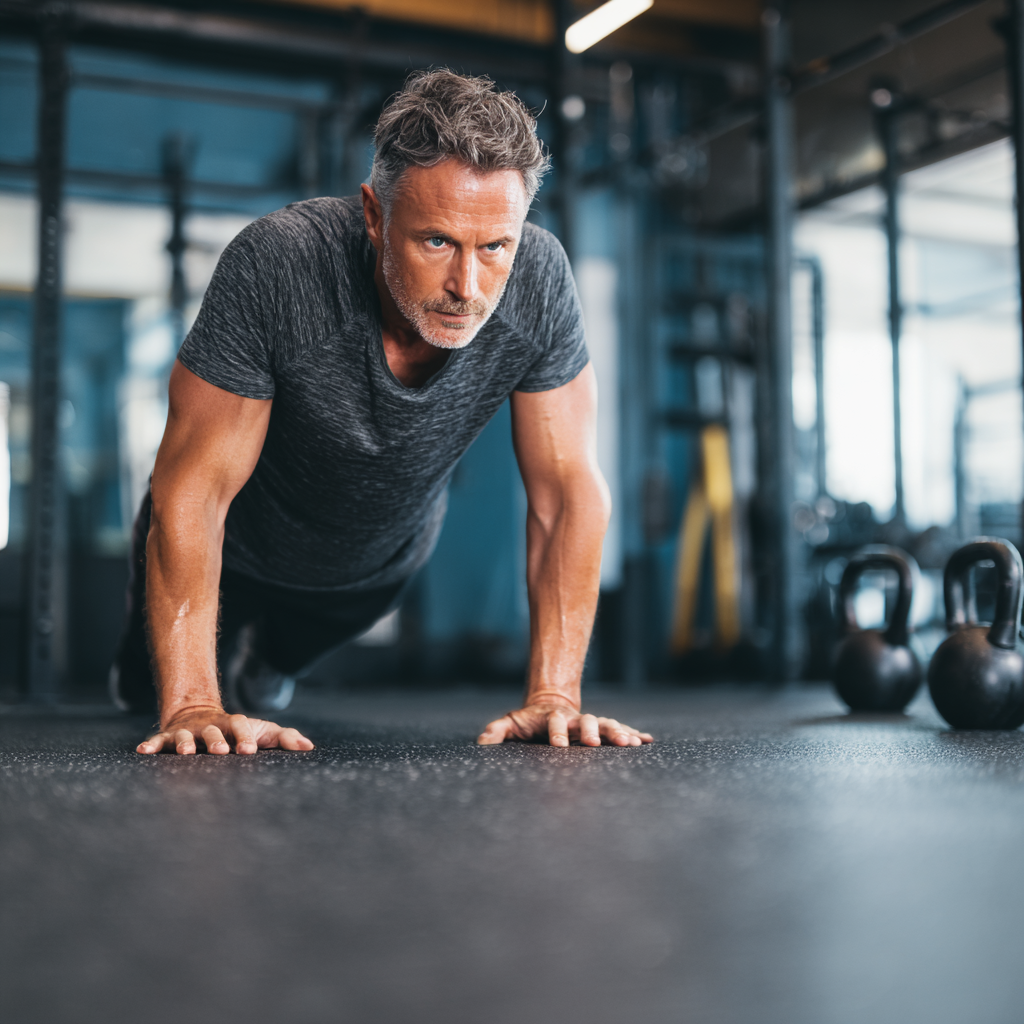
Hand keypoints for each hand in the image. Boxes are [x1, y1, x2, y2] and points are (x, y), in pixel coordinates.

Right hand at [136, 705, 313, 754]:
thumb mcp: (262, 732)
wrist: (199, 714)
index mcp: (233, 725)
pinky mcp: (169, 738)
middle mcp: (210, 726)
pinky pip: (159, 741)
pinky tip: (144, 751)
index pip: (240, 727)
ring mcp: (189, 731)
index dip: (245, 737)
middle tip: (222, 752)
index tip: (249, 751)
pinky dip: (152, 744)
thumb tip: (309, 747)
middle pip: (214, 731)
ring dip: (187, 743)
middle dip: (217, 740)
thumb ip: (284, 738)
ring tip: (188, 753)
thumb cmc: (238, 731)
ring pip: (187, 736)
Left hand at [477, 704, 652, 746]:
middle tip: (600, 743)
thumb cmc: (528, 721)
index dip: (558, 732)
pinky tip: (648, 741)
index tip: (560, 746)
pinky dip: (635, 734)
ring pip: (607, 724)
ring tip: (632, 744)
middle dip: (594, 731)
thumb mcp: (510, 724)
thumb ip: (496, 731)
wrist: (550, 705)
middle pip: (588, 721)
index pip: (556, 722)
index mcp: (553, 717)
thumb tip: (481, 742)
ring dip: (619, 733)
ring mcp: (590, 723)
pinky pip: (621, 730)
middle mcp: (575, 719)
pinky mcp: (602, 729)